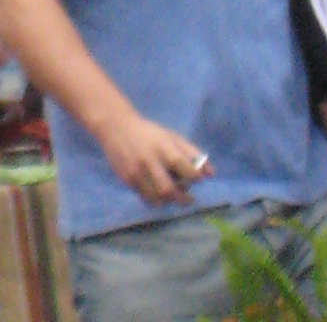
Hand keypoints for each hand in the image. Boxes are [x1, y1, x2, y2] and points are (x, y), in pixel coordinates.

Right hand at [95, 110, 210, 205]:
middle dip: (183, 199)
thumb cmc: (148, 133)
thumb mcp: (171, 136)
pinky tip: (157, 192)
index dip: (195, 178)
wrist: (115, 126)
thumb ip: (192, 153)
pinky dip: (155, 199)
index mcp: (164, 148)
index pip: (187, 171)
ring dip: (169, 201)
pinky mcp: (127, 178)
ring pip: (157, 198)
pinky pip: (145, 197)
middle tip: (188, 198)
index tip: (196, 179)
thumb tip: (211, 174)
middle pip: (170, 191)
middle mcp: (150, 161)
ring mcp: (137, 171)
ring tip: (172, 195)